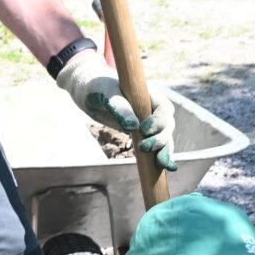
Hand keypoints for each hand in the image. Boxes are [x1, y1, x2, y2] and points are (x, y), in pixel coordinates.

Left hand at [55, 46, 172, 163]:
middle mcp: (152, 107)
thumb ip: (120, 108)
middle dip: (160, 138)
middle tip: (144, 148)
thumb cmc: (96, 87)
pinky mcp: (142, 132)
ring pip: (164, 136)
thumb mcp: (105, 94)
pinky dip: (162, 154)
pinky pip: (156, 144)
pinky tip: (167, 167)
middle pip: (167, 125)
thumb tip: (133, 126)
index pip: (164, 107)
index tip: (143, 129)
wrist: (88, 91)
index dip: (158, 120)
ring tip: (162, 164)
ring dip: (164, 150)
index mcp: (148, 94)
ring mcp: (149, 121)